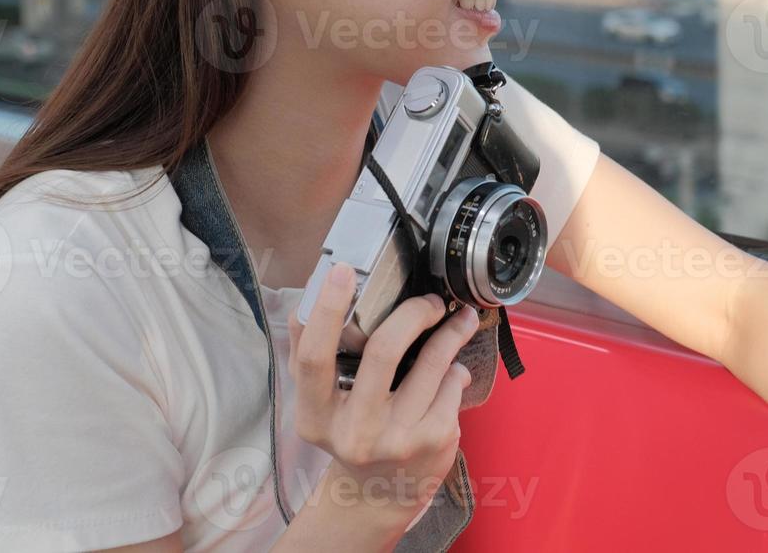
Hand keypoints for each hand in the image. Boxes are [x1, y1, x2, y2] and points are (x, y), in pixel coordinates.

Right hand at [288, 263, 481, 525]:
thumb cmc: (349, 433)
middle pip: (384, 352)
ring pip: (432, 363)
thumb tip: (309, 299)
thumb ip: (310, 357)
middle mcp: (357, 432)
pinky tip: (451, 369)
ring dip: (450, 332)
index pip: (316, 358)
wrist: (377, 496)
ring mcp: (399, 439)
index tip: (342, 271)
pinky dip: (455, 368)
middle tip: (429, 300)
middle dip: (413, 313)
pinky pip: (452, 383)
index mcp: (317, 418)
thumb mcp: (320, 405)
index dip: (328, 311)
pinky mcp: (435, 442)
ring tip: (459, 319)